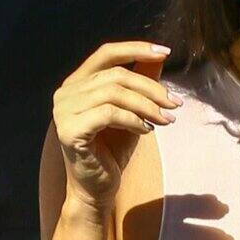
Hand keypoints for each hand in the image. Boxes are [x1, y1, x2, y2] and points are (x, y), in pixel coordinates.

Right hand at [53, 41, 180, 213]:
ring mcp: (64, 111)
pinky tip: (147, 131)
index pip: (106, 53)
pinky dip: (134, 120)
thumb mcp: (131, 112)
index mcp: (77, 83)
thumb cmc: (112, 152)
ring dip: (147, 106)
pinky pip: (109, 114)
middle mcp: (65, 93)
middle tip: (175, 103)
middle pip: (116, 75)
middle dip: (151, 88)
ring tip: (166, 120)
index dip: (136, 49)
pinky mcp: (70, 130)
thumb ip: (140, 85)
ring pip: (114, 93)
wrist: (97, 190)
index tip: (164, 52)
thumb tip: (158, 58)